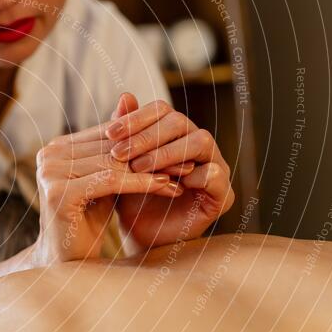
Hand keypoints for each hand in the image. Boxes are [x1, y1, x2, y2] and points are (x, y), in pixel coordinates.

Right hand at [30, 116, 179, 263]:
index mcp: (55, 148)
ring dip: (153, 170)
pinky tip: (168, 188)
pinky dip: (143, 183)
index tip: (178, 149)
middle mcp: (48, 156)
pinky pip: (111, 181)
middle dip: (151, 156)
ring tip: (182, 176)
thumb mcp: (104, 179)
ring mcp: (50, 173)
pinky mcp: (59, 192)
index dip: (143, 142)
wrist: (69, 265)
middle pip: (111, 149)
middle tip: (187, 163)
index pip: (106, 136)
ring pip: (114, 164)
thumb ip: (113, 147)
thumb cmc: (88, 223)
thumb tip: (129, 99)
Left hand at [107, 93, 235, 249]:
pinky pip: (216, 175)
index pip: (161, 110)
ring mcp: (214, 166)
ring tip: (138, 169)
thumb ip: (124, 132)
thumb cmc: (130, 197)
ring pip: (200, 141)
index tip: (110, 134)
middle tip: (119, 154)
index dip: (136, 118)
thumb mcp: (121, 165)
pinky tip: (167, 184)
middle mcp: (197, 144)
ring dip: (167, 153)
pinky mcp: (222, 194)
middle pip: (180, 121)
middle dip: (147, 136)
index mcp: (174, 133)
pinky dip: (193, 176)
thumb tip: (124, 95)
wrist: (139, 236)